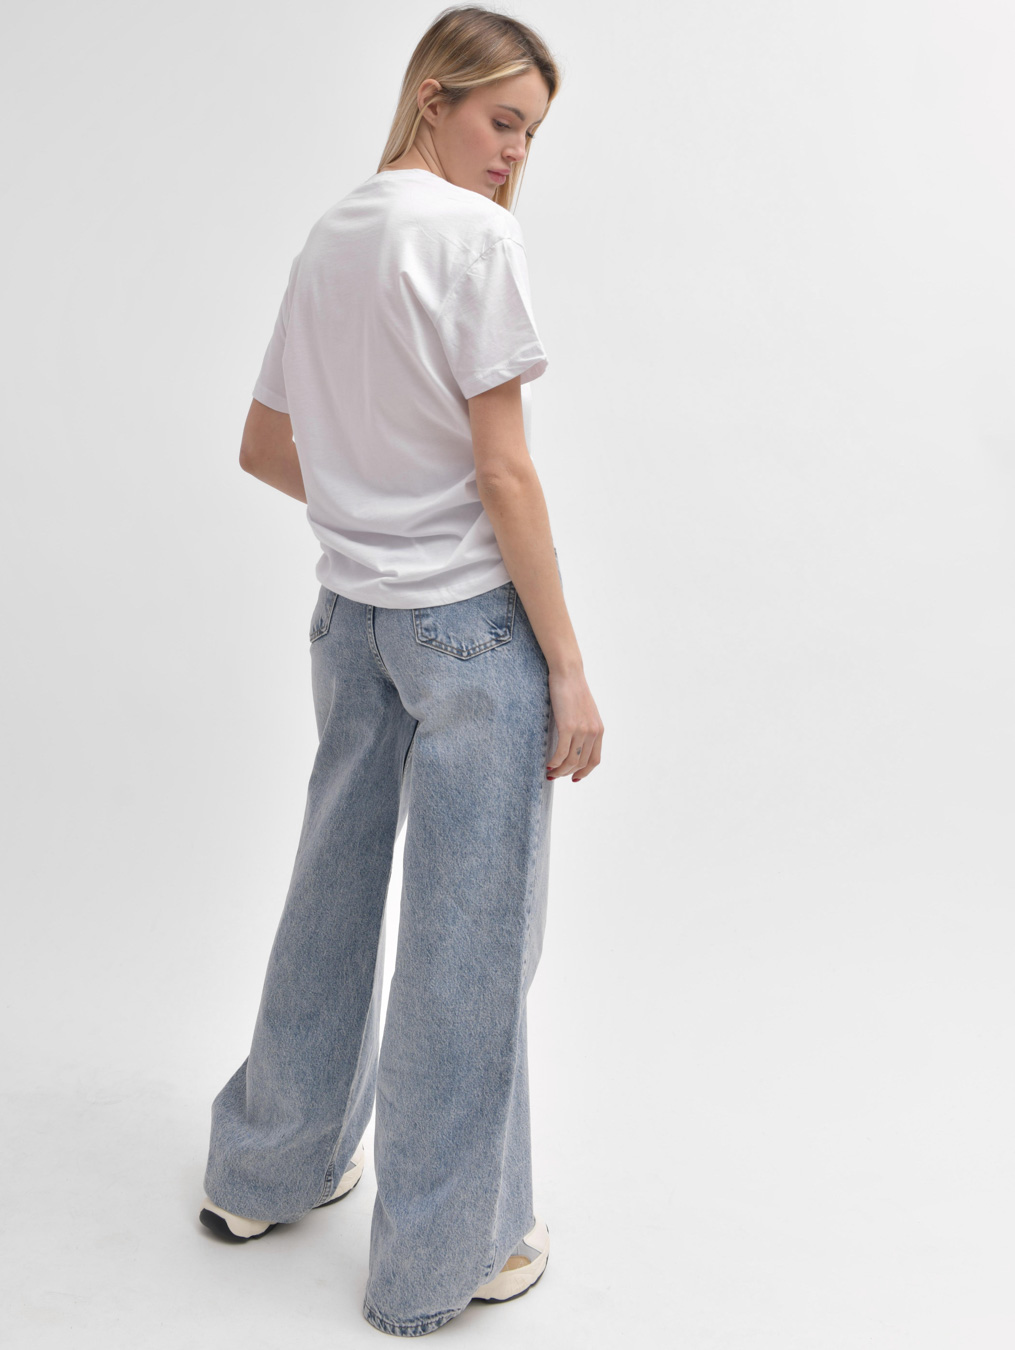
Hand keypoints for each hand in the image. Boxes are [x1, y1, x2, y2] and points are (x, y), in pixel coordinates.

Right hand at [545, 667, 603, 781]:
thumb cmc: (572, 689)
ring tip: (549, 772)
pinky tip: (548, 764)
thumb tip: (574, 742)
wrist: (568, 673)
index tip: (574, 777)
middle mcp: (593, 732)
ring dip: (560, 771)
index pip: (594, 760)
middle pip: (582, 763)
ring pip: (571, 761)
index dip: (584, 772)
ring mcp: (581, 730)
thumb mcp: (584, 712)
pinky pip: (561, 752)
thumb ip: (583, 727)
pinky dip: (554, 762)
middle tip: (555, 776)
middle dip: (567, 773)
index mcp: (599, 730)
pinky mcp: (568, 726)